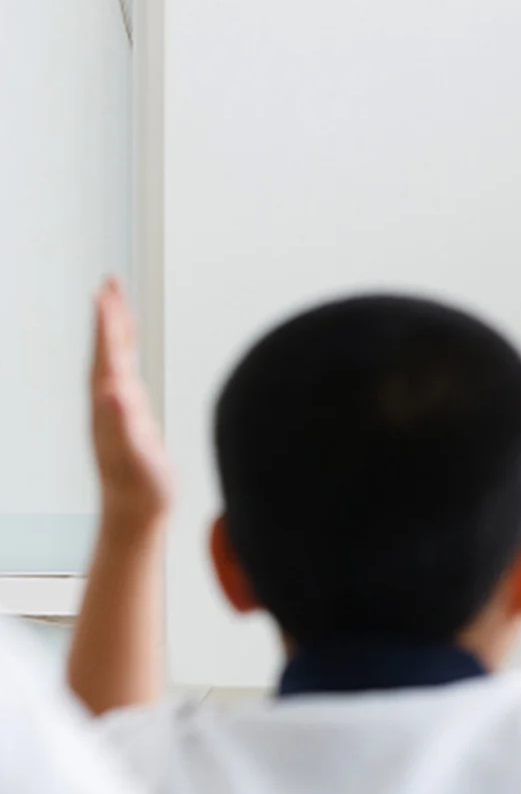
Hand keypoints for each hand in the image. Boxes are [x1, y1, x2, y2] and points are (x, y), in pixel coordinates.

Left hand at [90, 278, 172, 533]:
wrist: (135, 512)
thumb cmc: (140, 488)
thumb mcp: (136, 457)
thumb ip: (124, 423)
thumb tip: (114, 391)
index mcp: (111, 405)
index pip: (108, 355)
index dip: (108, 323)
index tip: (106, 291)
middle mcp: (109, 401)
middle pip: (107, 348)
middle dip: (109, 313)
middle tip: (110, 281)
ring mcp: (116, 407)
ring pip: (113, 356)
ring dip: (114, 327)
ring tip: (116, 300)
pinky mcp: (127, 414)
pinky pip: (124, 370)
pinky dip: (125, 350)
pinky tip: (128, 345)